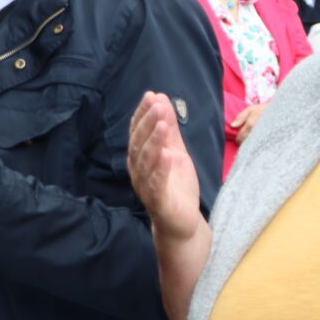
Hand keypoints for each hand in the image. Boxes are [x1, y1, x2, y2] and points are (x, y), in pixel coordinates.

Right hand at [129, 92, 203, 239]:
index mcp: (140, 158)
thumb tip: (160, 98)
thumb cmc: (175, 185)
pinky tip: (168, 155)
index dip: (142, 115)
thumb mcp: (175, 150)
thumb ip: (169, 128)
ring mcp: (146, 187)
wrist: (182, 222)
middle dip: (148, 124)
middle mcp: (138, 171)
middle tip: (157, 106)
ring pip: (146, 163)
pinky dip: (161, 170)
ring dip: (154, 142)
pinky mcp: (157, 203)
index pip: (137, 132)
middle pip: (139, 145)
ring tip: (163, 125)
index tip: (150, 96)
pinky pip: (156, 184)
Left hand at [230, 103, 265, 144]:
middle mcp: (256, 133)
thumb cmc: (263, 109)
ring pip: (252, 145)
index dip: (237, 139)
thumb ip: (240, 117)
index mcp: (250, 125)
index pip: (240, 137)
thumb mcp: (250, 110)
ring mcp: (262, 137)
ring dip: (250, 144)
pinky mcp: (268, 139)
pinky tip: (258, 142)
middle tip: (244, 140)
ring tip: (250, 141)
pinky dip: (257, 145)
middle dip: (243, 142)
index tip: (238, 138)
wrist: (279, 111)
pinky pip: (260, 145)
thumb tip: (233, 125)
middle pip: (246, 143)